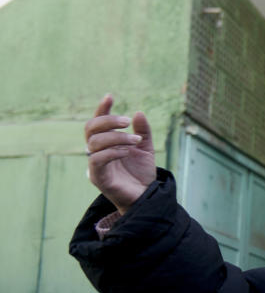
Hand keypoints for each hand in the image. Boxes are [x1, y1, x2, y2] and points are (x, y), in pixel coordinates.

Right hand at [84, 94, 156, 214]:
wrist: (146, 196)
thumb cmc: (141, 173)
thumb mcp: (146, 148)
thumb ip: (143, 131)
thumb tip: (138, 113)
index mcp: (107, 143)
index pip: (98, 122)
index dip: (101, 109)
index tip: (110, 96)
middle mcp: (97, 151)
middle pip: (91, 129)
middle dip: (108, 121)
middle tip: (127, 121)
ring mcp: (95, 164)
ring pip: (94, 142)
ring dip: (116, 137)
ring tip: (135, 140)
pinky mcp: (97, 177)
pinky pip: (97, 160)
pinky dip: (112, 152)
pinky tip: (127, 152)